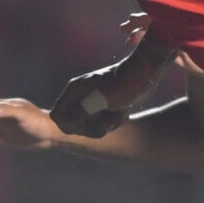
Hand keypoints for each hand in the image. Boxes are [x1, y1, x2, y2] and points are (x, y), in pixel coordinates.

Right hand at [47, 40, 169, 138]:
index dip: (70, 126)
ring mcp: (94, 101)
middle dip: (93, 127)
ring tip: (119, 113)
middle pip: (75, 125)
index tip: (86, 123)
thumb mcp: (99, 100)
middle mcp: (81, 96)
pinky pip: (104, 123)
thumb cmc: (122, 85)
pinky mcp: (106, 106)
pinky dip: (115, 121)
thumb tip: (66, 126)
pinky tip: (123, 111)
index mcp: (74, 91)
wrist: (145, 75)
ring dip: (107, 124)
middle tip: (108, 119)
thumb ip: (78, 113)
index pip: (58, 117)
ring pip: (92, 126)